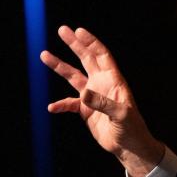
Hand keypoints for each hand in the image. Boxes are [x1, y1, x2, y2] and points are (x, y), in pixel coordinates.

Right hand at [41, 25, 164, 176]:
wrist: (128, 146)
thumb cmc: (132, 129)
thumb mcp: (121, 115)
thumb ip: (103, 104)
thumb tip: (84, 94)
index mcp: (114, 81)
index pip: (102, 56)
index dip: (91, 43)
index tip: (79, 31)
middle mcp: (102, 84)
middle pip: (87, 59)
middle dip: (75, 45)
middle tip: (62, 29)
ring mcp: (92, 96)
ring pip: (73, 77)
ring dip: (60, 66)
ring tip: (44, 55)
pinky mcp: (86, 110)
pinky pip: (69, 103)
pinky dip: (61, 104)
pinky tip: (52, 108)